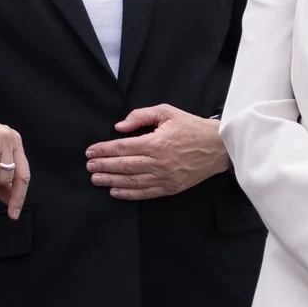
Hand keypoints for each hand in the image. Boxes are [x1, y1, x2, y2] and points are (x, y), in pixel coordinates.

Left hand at [85, 103, 228, 199]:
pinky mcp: (171, 187)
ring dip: (111, 180)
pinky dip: (128, 193)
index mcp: (157, 142)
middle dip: (103, 165)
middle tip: (89, 166)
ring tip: (96, 179)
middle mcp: (159, 162)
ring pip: (132, 181)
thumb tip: (119, 127)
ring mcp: (165, 177)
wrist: (219, 147)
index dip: (103, 150)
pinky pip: (145, 193)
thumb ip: (141, 116)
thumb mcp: (167, 112)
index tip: (90, 151)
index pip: (122, 148)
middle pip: (124, 165)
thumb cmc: (192, 127)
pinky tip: (115, 191)